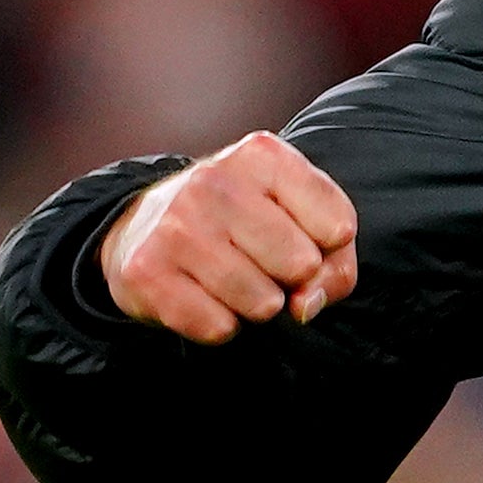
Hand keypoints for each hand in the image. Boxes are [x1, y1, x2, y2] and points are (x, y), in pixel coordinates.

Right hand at [100, 131, 358, 344]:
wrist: (143, 229)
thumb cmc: (243, 224)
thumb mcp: (300, 218)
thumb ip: (334, 262)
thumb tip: (305, 306)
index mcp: (263, 155)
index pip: (338, 226)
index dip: (330, 249)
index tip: (304, 237)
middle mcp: (215, 181)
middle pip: (301, 265)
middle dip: (293, 280)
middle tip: (264, 263)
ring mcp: (176, 225)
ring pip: (262, 303)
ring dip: (258, 305)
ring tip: (236, 280)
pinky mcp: (145, 271)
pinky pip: (218, 327)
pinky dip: (221, 324)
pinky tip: (204, 296)